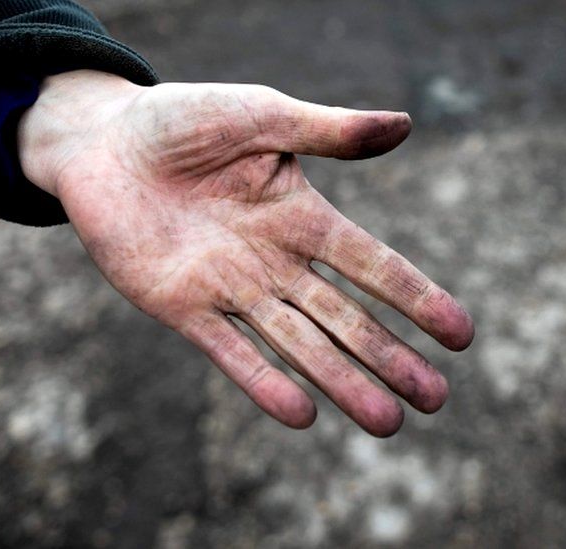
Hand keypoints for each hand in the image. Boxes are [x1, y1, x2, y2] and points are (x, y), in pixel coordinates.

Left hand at [19, 70, 473, 435]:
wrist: (103, 143)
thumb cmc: (183, 120)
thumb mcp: (261, 115)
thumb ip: (327, 132)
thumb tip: (406, 124)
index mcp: (300, 216)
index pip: (371, 265)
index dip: (415, 298)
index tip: (462, 335)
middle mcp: (274, 262)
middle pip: (343, 319)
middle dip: (389, 359)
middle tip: (435, 401)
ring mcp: (230, 288)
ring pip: (297, 344)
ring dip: (340, 382)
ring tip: (386, 423)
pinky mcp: (182, 307)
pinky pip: (230, 351)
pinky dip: (264, 382)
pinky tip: (302, 414)